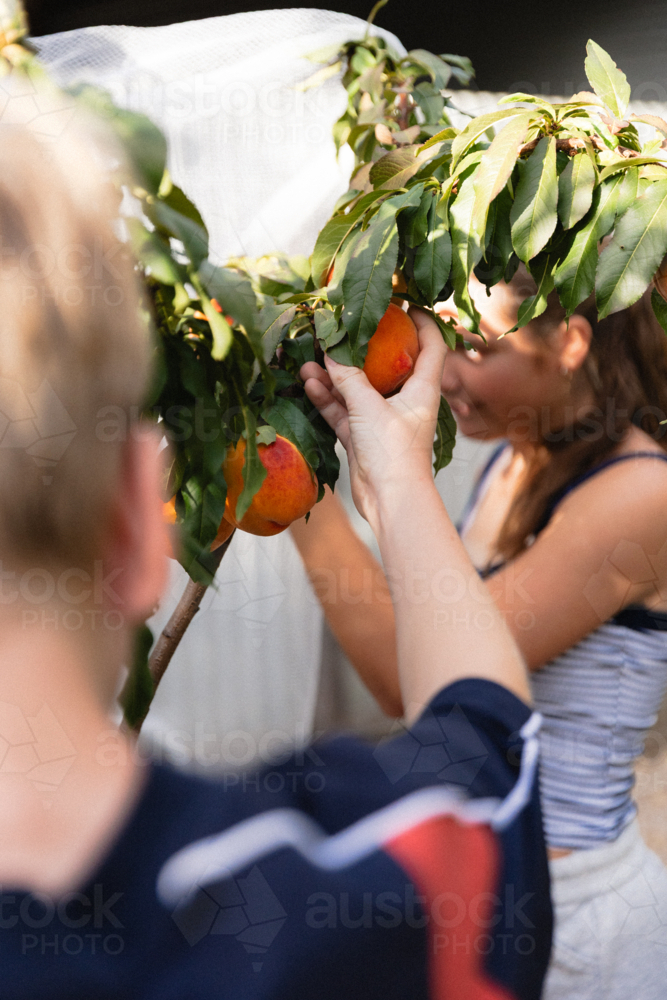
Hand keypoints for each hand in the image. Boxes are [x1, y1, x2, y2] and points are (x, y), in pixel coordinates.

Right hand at [301, 307, 445, 525]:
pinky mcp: (363, 437)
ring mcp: (383, 420)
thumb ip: (348, 379)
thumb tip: (329, 352)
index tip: (404, 303)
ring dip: (334, 377)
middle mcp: (405, 401)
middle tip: (340, 329)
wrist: (390, 500)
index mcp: (422, 389)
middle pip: (385, 366)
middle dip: (360, 349)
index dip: (422, 322)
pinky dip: (328, 399)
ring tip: (309, 361)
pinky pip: (344, 411)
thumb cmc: (394, 453)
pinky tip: (309, 384)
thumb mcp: (369, 408)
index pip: (430, 346)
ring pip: (357, 390)